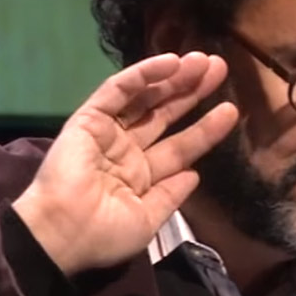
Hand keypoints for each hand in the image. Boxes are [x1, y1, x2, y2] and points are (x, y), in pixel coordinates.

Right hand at [12, 52, 238, 275]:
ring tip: (205, 61)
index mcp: (141, 177)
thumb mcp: (148, 221)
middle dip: (192, 92)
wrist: (64, 233)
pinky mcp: (89, 119)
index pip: (180, 148)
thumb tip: (194, 174)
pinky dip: (143, 74)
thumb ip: (171, 195)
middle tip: (219, 68)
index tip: (231, 111)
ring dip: (174, 78)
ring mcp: (108, 133)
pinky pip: (118, 90)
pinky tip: (171, 62)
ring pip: (146, 98)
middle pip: (166, 115)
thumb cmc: (105, 234)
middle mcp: (127, 151)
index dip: (205, 129)